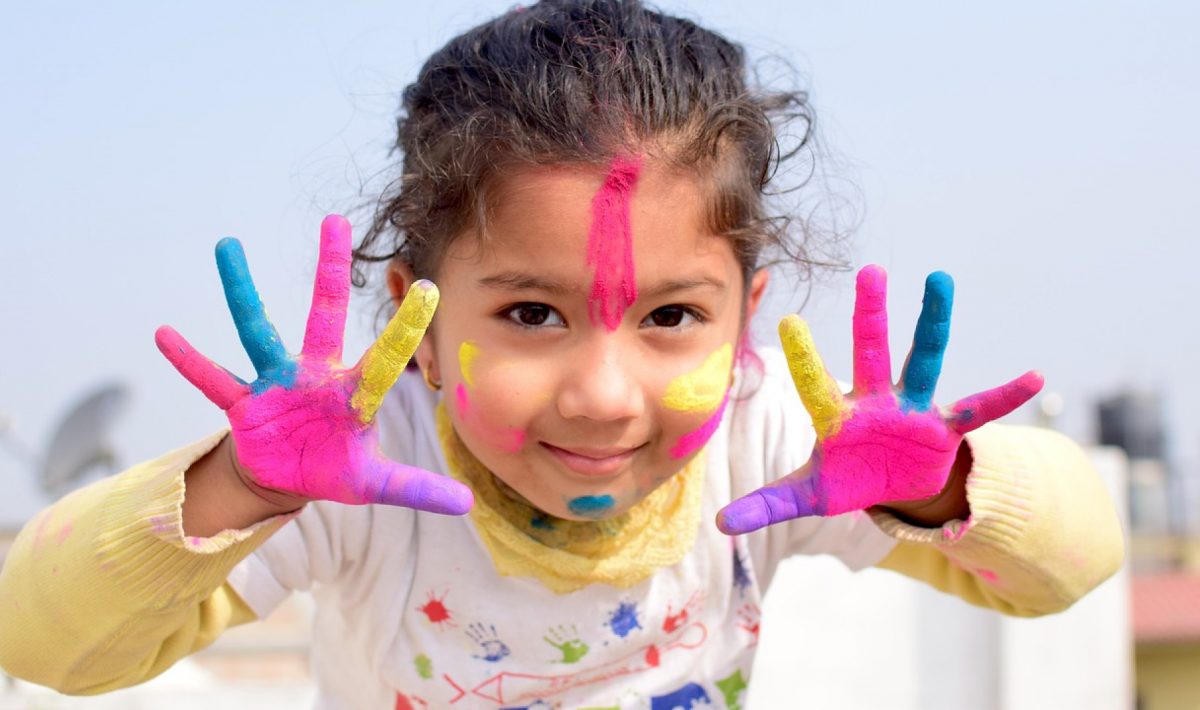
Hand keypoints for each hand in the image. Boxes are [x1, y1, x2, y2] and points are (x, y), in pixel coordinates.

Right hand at [155, 215, 472, 514]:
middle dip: (330, 270)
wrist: (287, 476)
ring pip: (257, 330)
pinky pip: (212, 379)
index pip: (386, 358)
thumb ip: (417, 487)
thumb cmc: (334, 468)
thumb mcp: (374, 484)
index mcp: (353, 393)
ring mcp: (276, 383)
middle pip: (325, 314)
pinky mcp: (243, 403)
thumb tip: (467, 503)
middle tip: (335, 220)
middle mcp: (315, 375)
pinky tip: (164, 334)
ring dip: (241, 291)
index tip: (430, 289)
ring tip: (227, 245)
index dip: (405, 329)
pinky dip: (189, 361)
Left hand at [717, 265, 1041, 534]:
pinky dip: (1005, 397)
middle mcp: (875, 402)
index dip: (805, 358)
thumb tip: (719, 524)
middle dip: (871, 315)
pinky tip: (1035, 378)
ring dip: (934, 324)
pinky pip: (978, 409)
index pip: (816, 385)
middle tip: (869, 269)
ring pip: (925, 360)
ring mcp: (913, 409)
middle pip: (871, 353)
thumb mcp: (809, 495)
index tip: (789, 320)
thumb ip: (767, 504)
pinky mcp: (945, 427)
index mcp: (837, 417)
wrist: (894, 487)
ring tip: (940, 280)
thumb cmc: (848, 479)